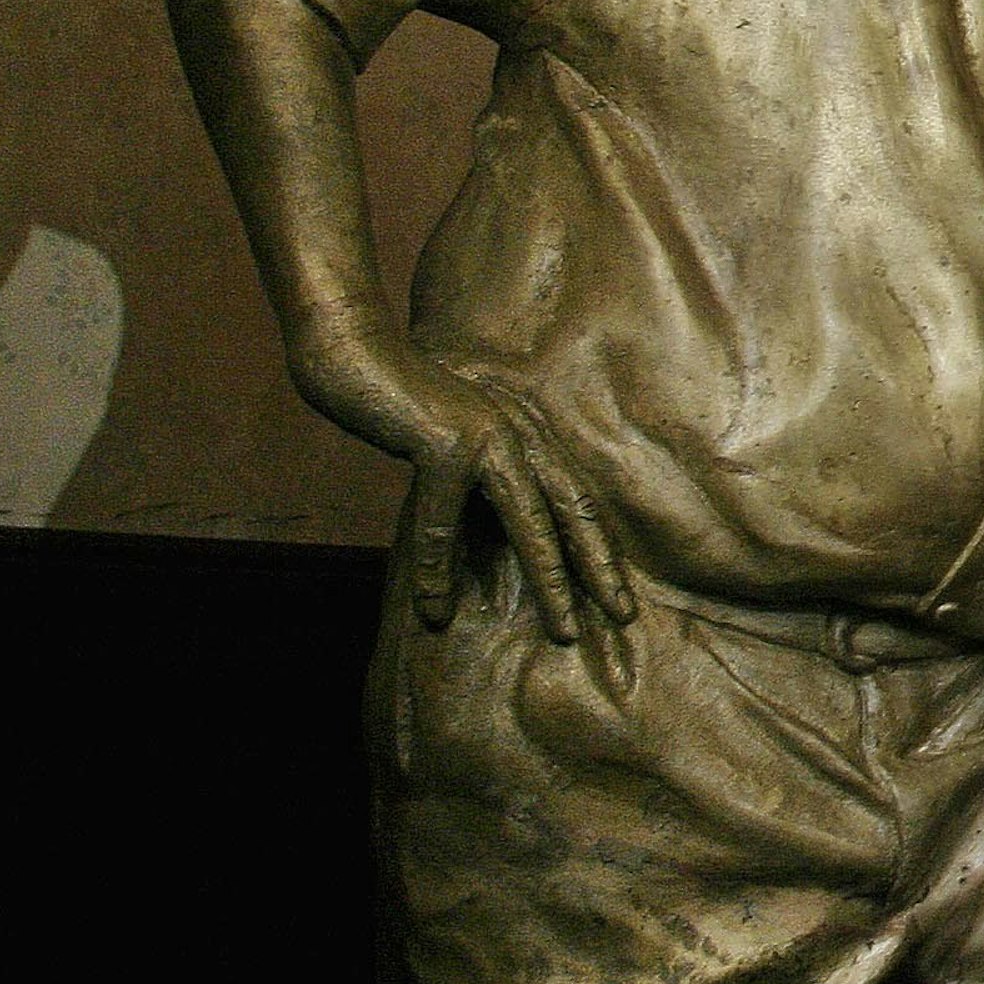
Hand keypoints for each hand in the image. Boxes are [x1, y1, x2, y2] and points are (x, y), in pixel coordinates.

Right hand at [294, 315, 632, 644]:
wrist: (356, 355)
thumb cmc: (403, 404)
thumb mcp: (456, 443)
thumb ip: (482, 480)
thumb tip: (494, 534)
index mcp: (526, 434)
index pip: (578, 495)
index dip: (602, 543)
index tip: (622, 589)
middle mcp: (518, 434)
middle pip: (573, 509)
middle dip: (601, 566)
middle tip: (626, 615)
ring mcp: (486, 438)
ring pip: (529, 521)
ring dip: (550, 579)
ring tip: (564, 629)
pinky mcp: (443, 447)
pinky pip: (442, 523)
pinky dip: (437, 571)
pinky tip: (435, 609)